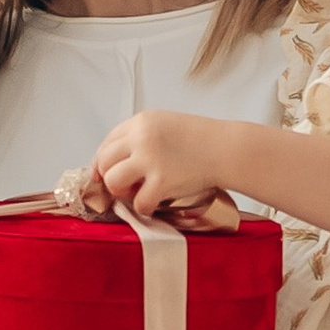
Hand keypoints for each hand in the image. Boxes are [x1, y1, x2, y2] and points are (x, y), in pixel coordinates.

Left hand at [91, 109, 237, 223]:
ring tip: (139, 192)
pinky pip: (138, 203)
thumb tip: (113, 162)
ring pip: (113, 181)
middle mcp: (142, 137)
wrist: (227, 149)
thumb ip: (140, 138)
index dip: (103, 162)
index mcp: (142, 121)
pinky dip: (145, 207)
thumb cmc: (200, 140)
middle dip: (110, 177)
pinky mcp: (162, 181)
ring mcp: (151, 159)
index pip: (107, 143)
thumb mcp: (165, 124)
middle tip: (126, 186)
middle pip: (104, 162)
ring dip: (123, 192)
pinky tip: (155, 202)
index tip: (104, 173)